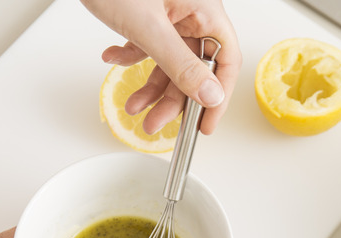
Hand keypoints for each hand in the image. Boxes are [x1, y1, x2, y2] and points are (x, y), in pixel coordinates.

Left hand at [81, 0, 242, 134]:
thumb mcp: (148, 27)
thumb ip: (181, 65)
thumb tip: (210, 95)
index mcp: (204, 10)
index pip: (226, 61)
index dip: (218, 95)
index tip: (205, 123)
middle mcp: (191, 13)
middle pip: (194, 67)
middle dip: (173, 99)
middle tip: (158, 122)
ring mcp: (169, 15)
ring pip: (170, 62)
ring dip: (150, 86)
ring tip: (133, 106)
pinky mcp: (148, 15)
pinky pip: (149, 47)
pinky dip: (131, 58)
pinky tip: (114, 59)